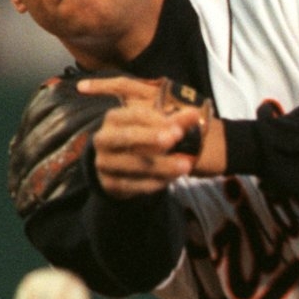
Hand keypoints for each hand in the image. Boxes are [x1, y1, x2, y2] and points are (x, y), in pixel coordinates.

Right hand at [78, 76, 221, 196]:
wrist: (117, 167)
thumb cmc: (140, 141)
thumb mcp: (155, 128)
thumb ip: (175, 122)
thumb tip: (194, 113)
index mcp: (114, 118)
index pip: (135, 115)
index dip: (157, 120)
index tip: (178, 128)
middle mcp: (104, 139)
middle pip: (127, 136)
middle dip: (151, 138)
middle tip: (174, 140)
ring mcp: (104, 162)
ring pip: (134, 164)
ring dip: (161, 165)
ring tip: (185, 165)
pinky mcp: (110, 184)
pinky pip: (134, 184)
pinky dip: (155, 182)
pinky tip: (172, 179)